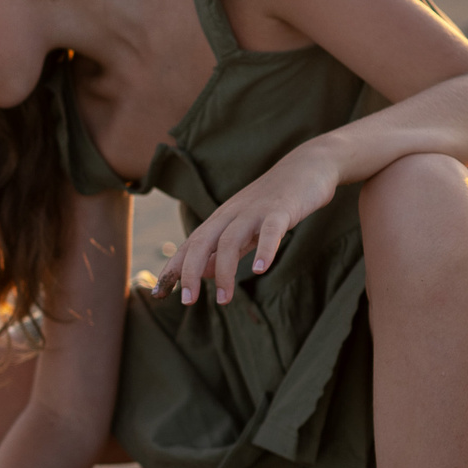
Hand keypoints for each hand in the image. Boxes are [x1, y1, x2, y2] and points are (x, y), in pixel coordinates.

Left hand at [156, 140, 340, 307]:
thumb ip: (223, 251)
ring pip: (230, 240)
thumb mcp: (244, 229)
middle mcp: (232, 214)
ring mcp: (255, 210)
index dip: (173, 269)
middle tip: (186, 301)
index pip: (190, 245)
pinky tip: (259, 270)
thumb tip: (202, 274)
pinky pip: (269, 230)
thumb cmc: (274, 202)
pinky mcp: (281, 209)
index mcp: (221, 220)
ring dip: (224, 271)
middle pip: (201, 242)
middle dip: (189, 272)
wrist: (309, 166)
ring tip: (223, 300)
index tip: (158, 294)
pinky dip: (264, 249)